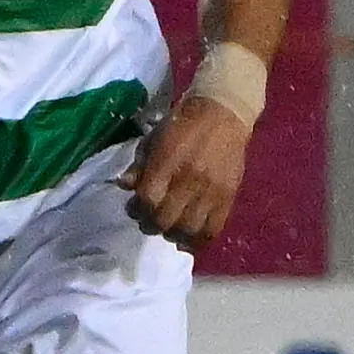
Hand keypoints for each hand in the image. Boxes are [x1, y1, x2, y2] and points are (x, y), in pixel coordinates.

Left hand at [128, 94, 249, 252]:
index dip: (136, 210)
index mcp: (167, 162)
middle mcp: (189, 179)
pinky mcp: (228, 197)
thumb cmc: (182, 125)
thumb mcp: (153, 139)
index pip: (147, 200)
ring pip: (188, 229)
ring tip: (168, 229)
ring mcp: (211, 190)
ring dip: (173, 234)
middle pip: (165, 219)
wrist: (222, 113)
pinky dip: (198, 240)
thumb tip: (125, 186)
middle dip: (151, 224)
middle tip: (149, 221)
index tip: (134, 208)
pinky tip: (188, 239)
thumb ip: (139, 166)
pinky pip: (213, 229)